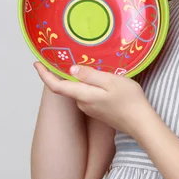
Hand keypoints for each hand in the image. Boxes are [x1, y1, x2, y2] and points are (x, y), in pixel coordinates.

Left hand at [34, 62, 150, 136]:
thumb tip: (71, 69)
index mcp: (83, 95)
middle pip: (67, 86)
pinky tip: (99, 78)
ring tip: (87, 63)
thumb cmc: (129, 101)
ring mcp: (90, 109)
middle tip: (65, 55)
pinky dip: (88, 85)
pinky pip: (87, 95)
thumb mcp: (111, 81)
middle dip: (64, 73)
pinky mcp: (98, 111)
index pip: (56, 86)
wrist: (141, 123)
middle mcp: (82, 104)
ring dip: (79, 78)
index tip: (37, 63)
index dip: (44, 75)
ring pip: (79, 90)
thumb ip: (90, 75)